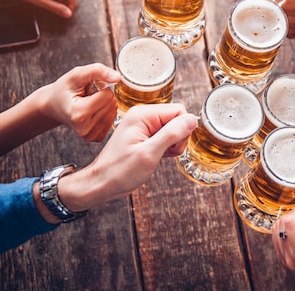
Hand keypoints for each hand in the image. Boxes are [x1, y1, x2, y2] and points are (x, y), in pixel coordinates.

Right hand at [41, 63, 120, 140]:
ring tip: (89, 103)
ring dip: (105, 104)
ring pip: (113, 112)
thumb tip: (117, 77)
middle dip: (104, 96)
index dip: (101, 87)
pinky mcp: (96, 137)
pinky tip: (93, 111)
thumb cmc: (65, 89)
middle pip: (112, 105)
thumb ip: (97, 71)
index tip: (89, 89)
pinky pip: (112, 120)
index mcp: (78, 113)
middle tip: (88, 96)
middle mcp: (84, 128)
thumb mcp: (77, 74)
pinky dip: (106, 113)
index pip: (108, 96)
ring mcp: (90, 135)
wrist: (54, 106)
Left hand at [60, 104, 197, 209]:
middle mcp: (143, 115)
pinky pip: (164, 135)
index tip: (170, 147)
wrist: (101, 183)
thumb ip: (171, 134)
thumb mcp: (149, 154)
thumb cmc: (120, 171)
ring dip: (172, 144)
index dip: (182, 130)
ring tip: (157, 156)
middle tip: (163, 153)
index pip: (179, 111)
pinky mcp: (143, 134)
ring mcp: (143, 124)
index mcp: (142, 115)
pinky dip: (165, 147)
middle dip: (177, 137)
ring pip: (173, 128)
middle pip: (177, 118)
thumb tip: (192, 119)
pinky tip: (155, 156)